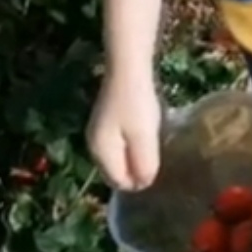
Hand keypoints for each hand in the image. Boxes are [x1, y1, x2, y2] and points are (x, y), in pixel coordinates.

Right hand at [86, 70, 161, 189]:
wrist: (127, 68)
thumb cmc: (136, 104)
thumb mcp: (144, 137)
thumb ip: (144, 164)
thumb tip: (144, 184)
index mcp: (101, 153)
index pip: (119, 183)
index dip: (140, 181)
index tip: (157, 165)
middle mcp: (94, 146)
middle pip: (117, 172)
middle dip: (136, 170)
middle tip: (156, 155)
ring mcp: (98, 134)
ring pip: (119, 158)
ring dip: (135, 156)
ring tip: (152, 143)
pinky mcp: (105, 122)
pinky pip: (120, 145)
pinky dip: (132, 144)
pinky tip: (144, 131)